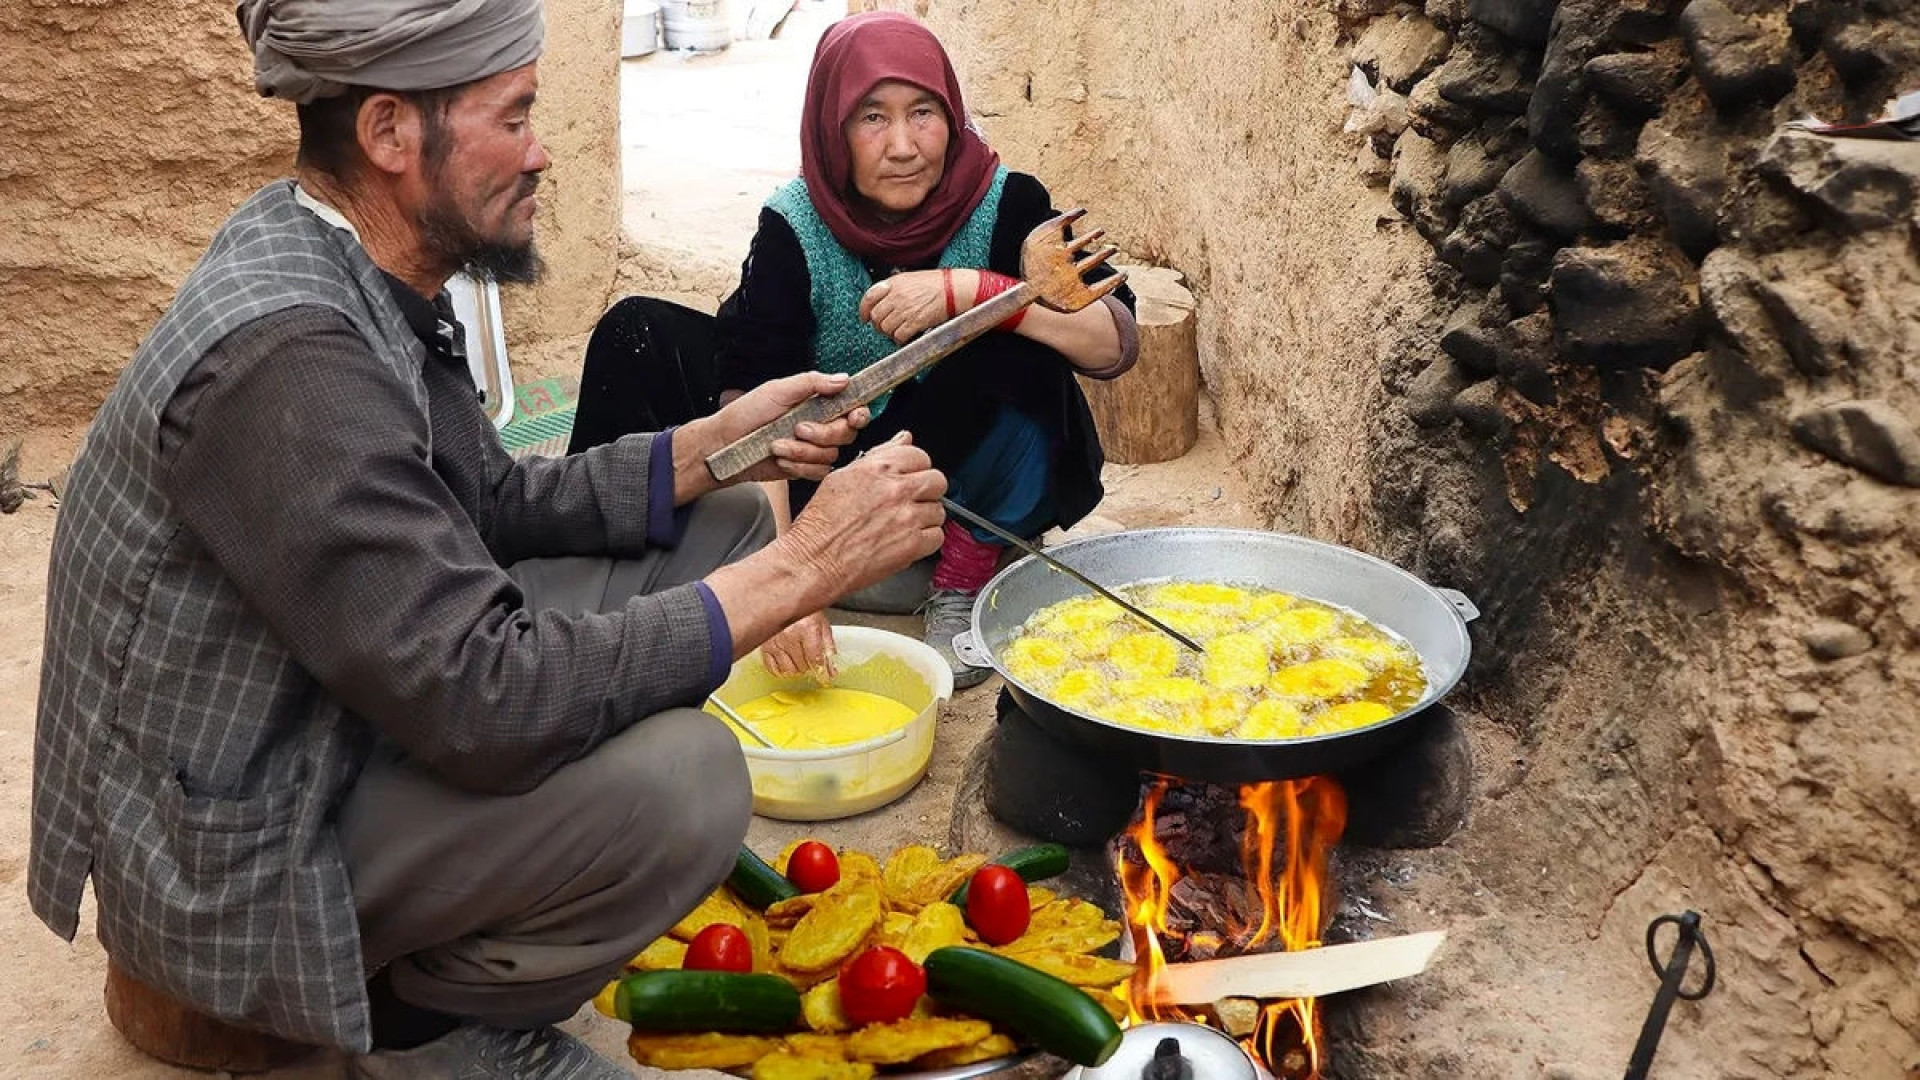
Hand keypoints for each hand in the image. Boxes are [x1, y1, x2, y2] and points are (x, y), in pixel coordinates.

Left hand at [686, 372, 869, 491]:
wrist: (724, 444)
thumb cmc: (745, 414)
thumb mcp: (778, 390)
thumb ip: (812, 383)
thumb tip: (843, 378)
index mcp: (816, 404)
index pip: (851, 408)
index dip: (858, 413)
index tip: (853, 416)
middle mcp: (818, 426)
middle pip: (845, 434)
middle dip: (823, 433)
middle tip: (798, 428)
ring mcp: (811, 448)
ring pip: (830, 455)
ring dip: (802, 451)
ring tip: (778, 445)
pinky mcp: (803, 469)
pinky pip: (817, 472)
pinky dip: (798, 467)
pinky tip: (780, 459)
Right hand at [762, 611, 837, 679]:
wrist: (784, 598)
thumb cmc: (804, 609)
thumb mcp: (822, 624)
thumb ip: (828, 647)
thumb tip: (831, 669)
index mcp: (807, 628)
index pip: (815, 659)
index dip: (822, 671)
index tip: (825, 678)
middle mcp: (789, 635)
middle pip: (802, 666)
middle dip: (809, 665)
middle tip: (810, 658)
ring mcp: (775, 641)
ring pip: (788, 670)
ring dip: (796, 669)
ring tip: (799, 659)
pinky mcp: (764, 645)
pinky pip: (772, 668)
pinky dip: (781, 670)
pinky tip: (786, 663)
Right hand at [781, 432, 945, 597]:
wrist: (814, 560)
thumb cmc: (821, 523)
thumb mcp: (843, 476)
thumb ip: (880, 455)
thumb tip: (904, 438)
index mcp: (878, 468)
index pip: (920, 455)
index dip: (916, 468)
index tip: (910, 478)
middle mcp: (895, 490)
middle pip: (937, 481)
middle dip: (927, 490)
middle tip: (912, 501)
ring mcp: (907, 517)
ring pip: (938, 510)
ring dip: (926, 517)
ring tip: (904, 524)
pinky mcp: (912, 545)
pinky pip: (937, 537)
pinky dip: (926, 540)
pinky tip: (907, 539)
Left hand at [858, 270, 954, 344]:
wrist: (953, 289)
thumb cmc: (934, 283)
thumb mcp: (909, 278)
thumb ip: (893, 288)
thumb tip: (880, 301)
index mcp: (894, 283)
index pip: (869, 297)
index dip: (863, 310)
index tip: (864, 318)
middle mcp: (897, 296)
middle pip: (876, 316)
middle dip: (878, 324)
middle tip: (885, 327)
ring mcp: (905, 309)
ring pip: (885, 328)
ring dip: (889, 333)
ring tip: (897, 331)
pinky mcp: (915, 321)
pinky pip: (899, 335)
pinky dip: (899, 339)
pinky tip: (905, 336)